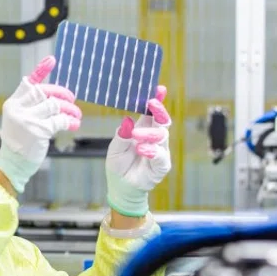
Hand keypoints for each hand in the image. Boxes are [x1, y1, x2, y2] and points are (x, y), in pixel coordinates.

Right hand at [0, 56, 81, 193]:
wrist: (13, 164)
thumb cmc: (20, 142)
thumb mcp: (19, 120)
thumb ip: (31, 106)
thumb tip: (54, 96)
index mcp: (12, 103)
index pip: (28, 83)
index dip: (41, 70)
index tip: (52, 59)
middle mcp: (18, 108)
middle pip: (44, 92)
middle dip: (62, 94)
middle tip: (72, 99)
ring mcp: (27, 119)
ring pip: (55, 105)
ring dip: (70, 109)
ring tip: (76, 115)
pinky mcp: (38, 130)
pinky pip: (60, 120)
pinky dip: (70, 121)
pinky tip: (75, 124)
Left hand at [105, 86, 171, 217]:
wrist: (120, 187)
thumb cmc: (118, 165)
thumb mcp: (114, 148)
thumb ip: (121, 135)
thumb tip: (127, 120)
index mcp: (142, 129)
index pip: (151, 112)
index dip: (156, 100)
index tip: (159, 88)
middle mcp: (153, 137)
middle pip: (162, 120)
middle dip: (158, 109)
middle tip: (151, 102)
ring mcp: (160, 150)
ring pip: (162, 135)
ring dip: (149, 133)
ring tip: (136, 136)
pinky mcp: (162, 165)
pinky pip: (161, 155)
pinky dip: (152, 151)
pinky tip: (142, 150)